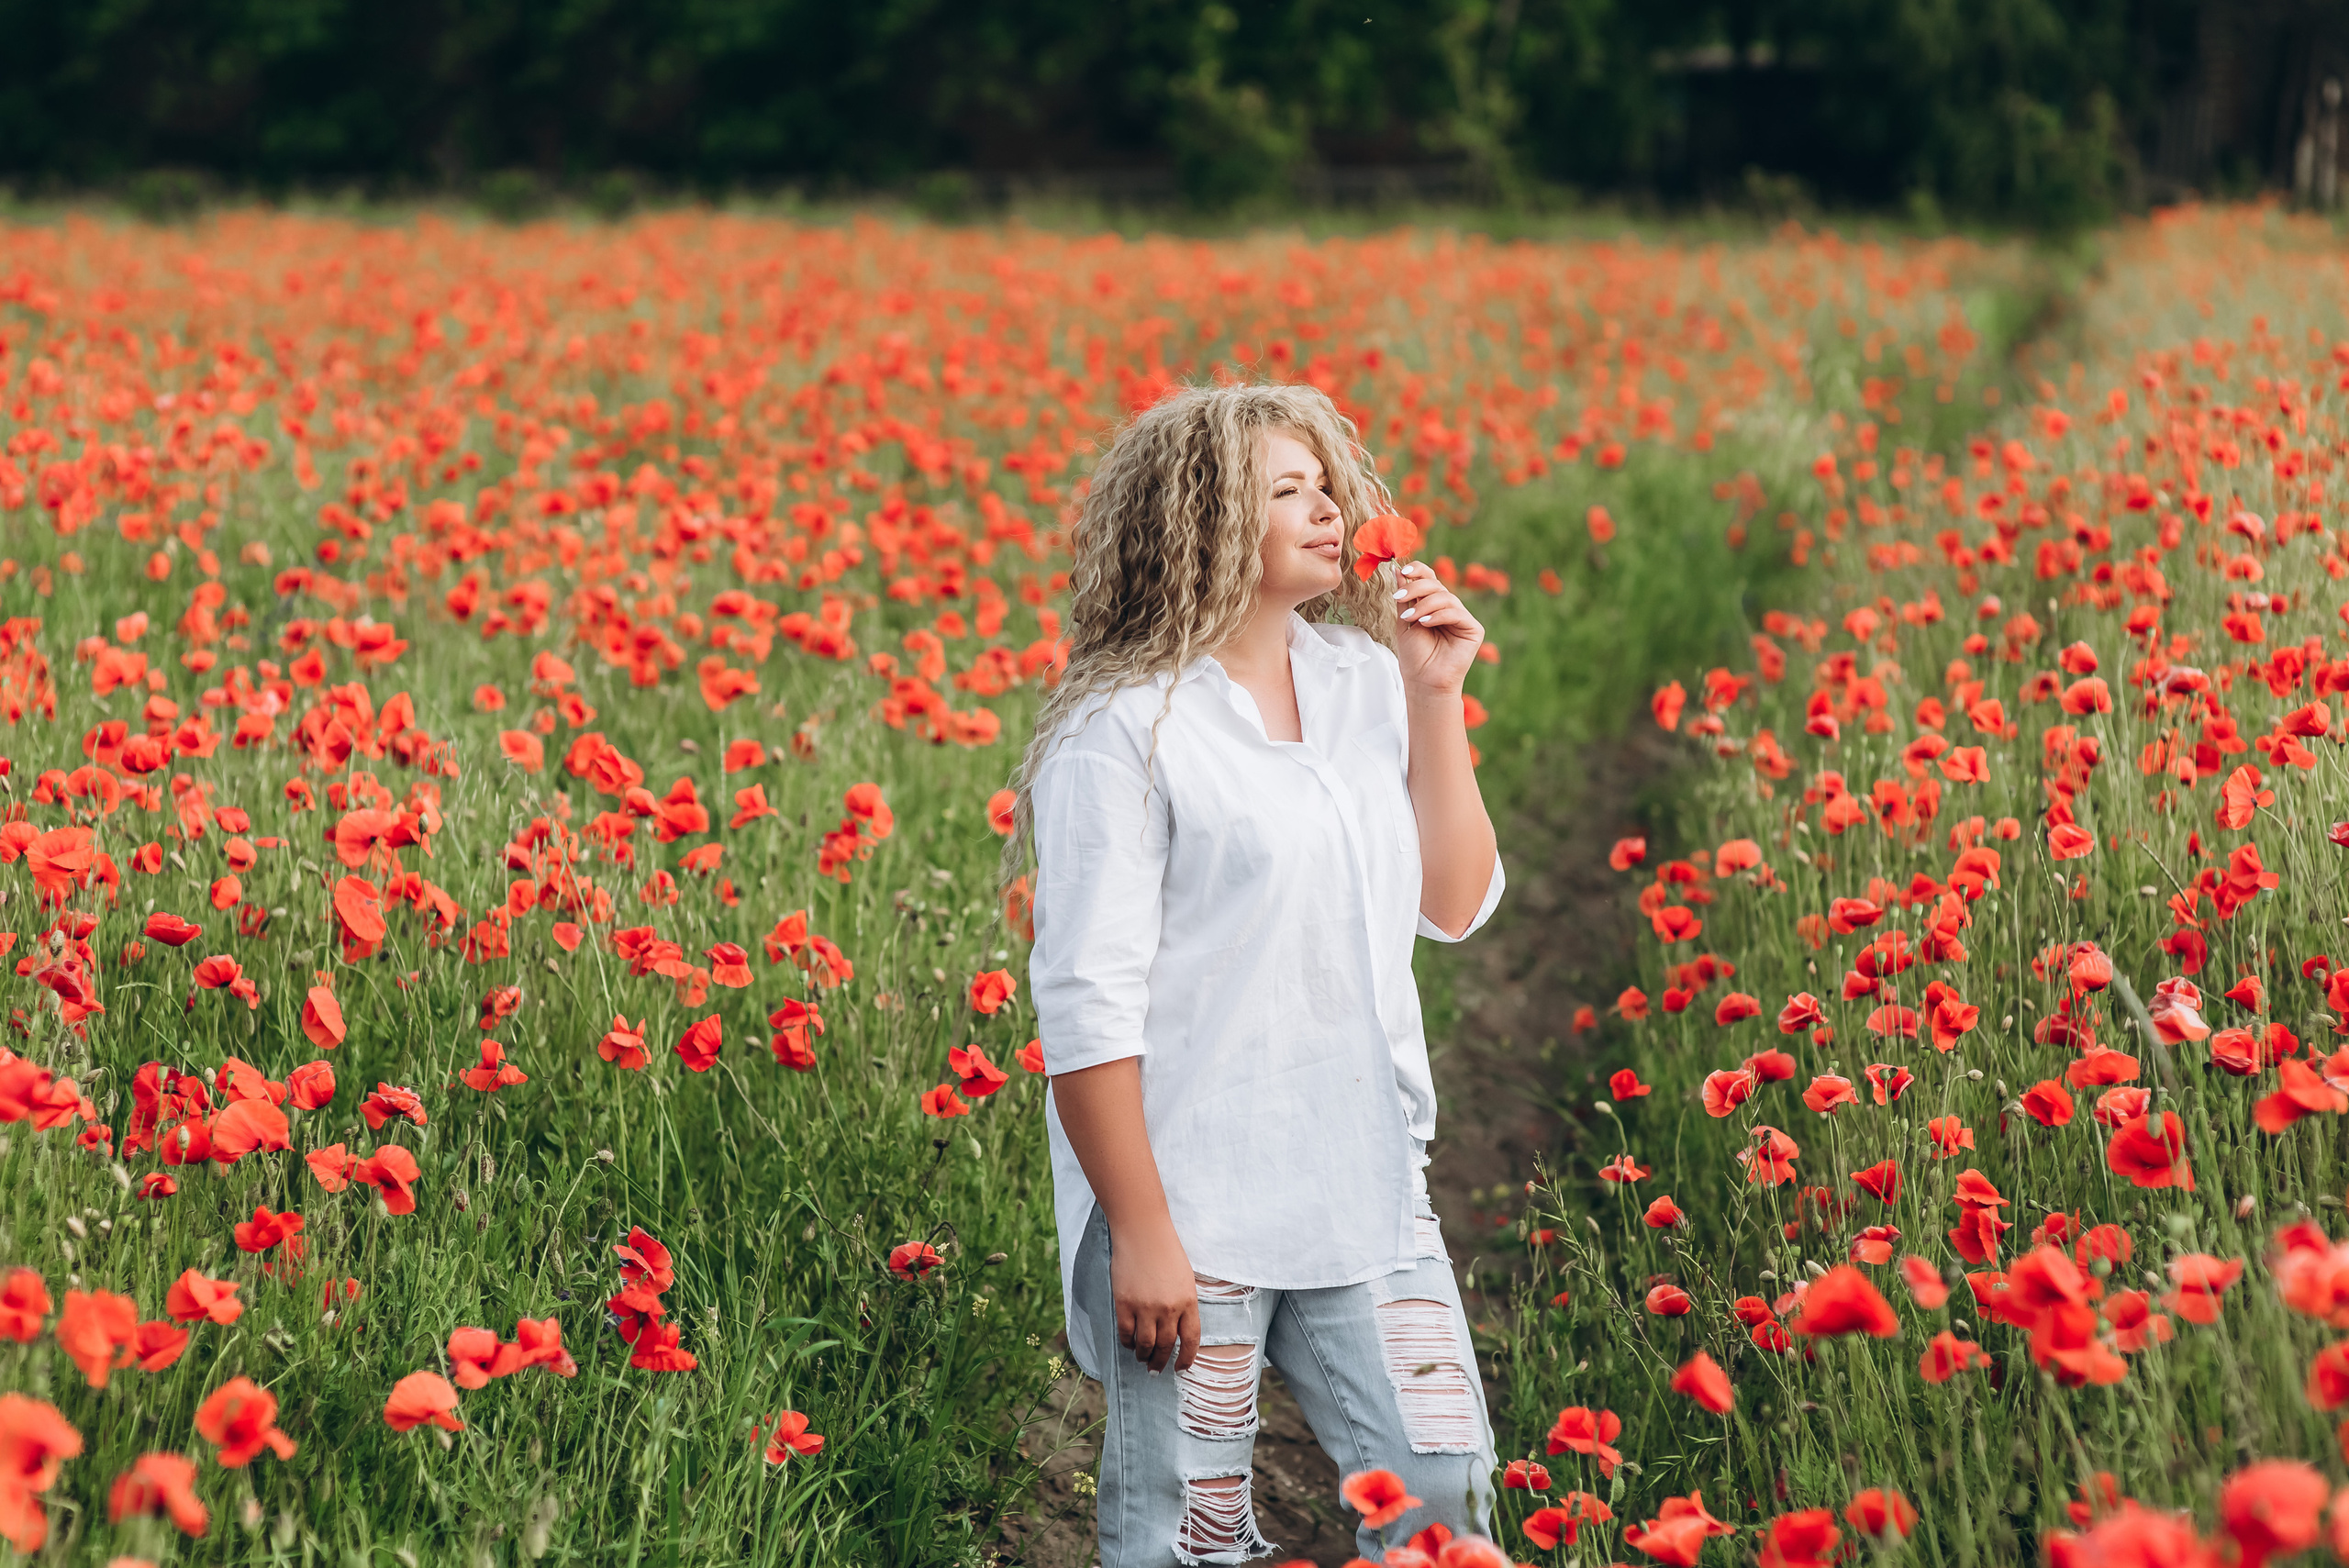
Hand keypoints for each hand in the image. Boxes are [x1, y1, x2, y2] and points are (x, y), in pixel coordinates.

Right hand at [1111, 1225, 1200, 1372]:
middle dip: (1161, 1362)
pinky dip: (1127, 1343)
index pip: (1191, 1340)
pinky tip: (1129, 1343)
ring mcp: (1146, 1307)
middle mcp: (1169, 1308)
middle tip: (1156, 1369)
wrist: (1142, 1232)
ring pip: (1145, 1345)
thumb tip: (1177, 1330)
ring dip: (1143, 1356)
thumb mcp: (1185, 1279)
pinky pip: (1126, 1333)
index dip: (1187, 1358)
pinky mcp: (1125, 1304)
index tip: (1180, 1368)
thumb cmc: (1166, 1251)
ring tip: (1142, 1358)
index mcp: (1188, 1301)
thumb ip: (1183, 1304)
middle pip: (1167, 1346)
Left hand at [1393, 561, 1483, 694]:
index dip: (1419, 571)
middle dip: (1416, 588)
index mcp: (1434, 606)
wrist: (1424, 682)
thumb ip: (1405, 598)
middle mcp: (1450, 609)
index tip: (1403, 571)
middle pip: (1437, 586)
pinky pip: (1457, 613)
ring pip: (1446, 598)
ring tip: (1411, 618)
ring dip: (1425, 605)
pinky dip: (1439, 615)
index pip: (1430, 579)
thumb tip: (1399, 571)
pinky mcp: (1474, 629)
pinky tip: (1425, 623)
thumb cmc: (1414, 656)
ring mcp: (1463, 619)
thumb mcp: (1405, 622)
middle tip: (1399, 598)